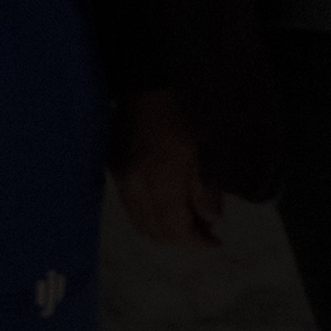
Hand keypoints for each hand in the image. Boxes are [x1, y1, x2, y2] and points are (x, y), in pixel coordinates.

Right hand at [111, 86, 227, 251]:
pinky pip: (132, 208)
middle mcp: (133, 186)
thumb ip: (205, 190)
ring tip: (192, 220)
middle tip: (208, 233)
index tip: (217, 247)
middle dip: (183, 240)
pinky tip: (170, 204)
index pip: (174, 231)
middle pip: (156, 234)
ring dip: (167, 230)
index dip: (197, 245)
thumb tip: (210, 222)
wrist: (144, 84)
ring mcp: (120, 180)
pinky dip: (152, 215)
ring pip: (142, 224)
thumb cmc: (179, 112)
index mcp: (158, 181)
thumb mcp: (203, 151)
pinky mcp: (114, 172)